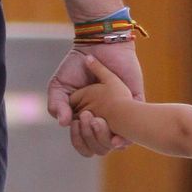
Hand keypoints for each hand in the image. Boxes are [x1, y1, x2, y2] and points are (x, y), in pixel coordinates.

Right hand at [47, 38, 142, 157]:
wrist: (96, 44)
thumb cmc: (76, 64)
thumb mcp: (59, 85)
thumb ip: (56, 104)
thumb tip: (63, 123)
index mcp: (85, 118)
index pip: (83, 142)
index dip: (79, 140)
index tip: (74, 123)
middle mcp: (103, 119)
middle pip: (99, 147)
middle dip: (90, 138)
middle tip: (86, 117)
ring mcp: (119, 112)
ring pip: (115, 142)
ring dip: (104, 137)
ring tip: (96, 120)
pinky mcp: (134, 102)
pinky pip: (136, 127)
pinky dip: (126, 137)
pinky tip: (117, 137)